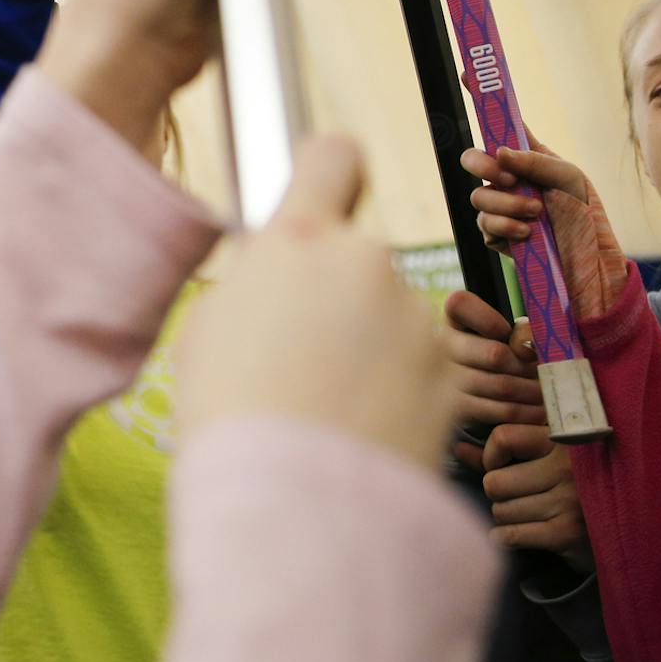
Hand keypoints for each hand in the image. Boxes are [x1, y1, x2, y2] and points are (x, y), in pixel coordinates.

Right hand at [179, 136, 455, 469]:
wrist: (294, 505)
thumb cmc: (231, 413)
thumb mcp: (210, 327)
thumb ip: (256, 283)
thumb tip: (275, 282)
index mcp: (300, 239)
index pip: (333, 157)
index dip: (327, 173)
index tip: (322, 193)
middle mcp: (368, 262)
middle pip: (355, 260)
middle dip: (336, 297)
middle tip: (296, 356)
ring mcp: (416, 319)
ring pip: (389, 317)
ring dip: (367, 349)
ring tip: (326, 409)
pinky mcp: (450, 375)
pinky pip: (418, 367)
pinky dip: (397, 393)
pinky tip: (359, 431)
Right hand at [443, 290, 546, 432]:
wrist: (479, 390)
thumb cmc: (501, 353)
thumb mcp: (510, 334)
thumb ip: (523, 331)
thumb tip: (526, 347)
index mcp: (454, 319)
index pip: (460, 304)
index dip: (490, 320)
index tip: (507, 333)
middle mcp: (442, 347)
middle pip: (494, 354)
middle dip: (528, 366)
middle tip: (546, 373)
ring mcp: (444, 379)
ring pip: (501, 386)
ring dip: (533, 391)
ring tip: (549, 393)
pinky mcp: (456, 409)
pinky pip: (499, 410)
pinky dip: (526, 411)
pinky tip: (539, 411)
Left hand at [453, 420, 590, 571]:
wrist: (625, 527)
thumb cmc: (574, 488)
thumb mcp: (546, 460)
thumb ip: (502, 452)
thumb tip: (456, 447)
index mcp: (563, 440)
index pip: (503, 437)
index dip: (490, 456)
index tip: (498, 466)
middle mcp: (567, 468)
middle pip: (495, 481)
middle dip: (497, 494)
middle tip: (514, 498)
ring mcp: (570, 500)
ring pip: (501, 509)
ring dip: (504, 517)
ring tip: (525, 516)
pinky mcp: (568, 532)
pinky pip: (511, 535)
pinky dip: (504, 538)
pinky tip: (514, 536)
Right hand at [461, 139, 627, 317]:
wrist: (589, 252)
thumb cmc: (582, 208)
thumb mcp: (567, 176)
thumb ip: (535, 162)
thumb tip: (500, 153)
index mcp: (522, 158)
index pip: (498, 132)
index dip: (490, 125)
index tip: (497, 132)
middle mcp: (505, 180)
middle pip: (471, 159)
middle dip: (485, 167)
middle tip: (511, 180)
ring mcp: (498, 206)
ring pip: (478, 196)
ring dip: (507, 204)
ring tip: (535, 212)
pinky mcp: (495, 234)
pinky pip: (485, 225)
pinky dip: (506, 226)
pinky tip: (526, 231)